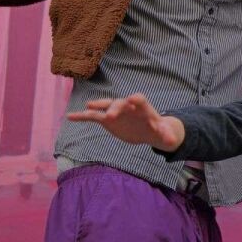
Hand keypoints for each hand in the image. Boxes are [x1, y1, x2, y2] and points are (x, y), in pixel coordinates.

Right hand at [66, 93, 184, 151]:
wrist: (148, 130)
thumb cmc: (158, 129)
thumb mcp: (164, 134)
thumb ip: (166, 136)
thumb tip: (172, 142)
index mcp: (143, 108)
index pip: (140, 99)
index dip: (136, 100)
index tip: (132, 100)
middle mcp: (127, 106)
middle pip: (120, 103)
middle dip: (116, 107)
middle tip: (110, 115)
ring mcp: (116, 112)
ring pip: (105, 107)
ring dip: (98, 107)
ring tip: (88, 108)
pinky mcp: (107, 120)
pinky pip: (93, 117)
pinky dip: (82, 116)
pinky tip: (70, 117)